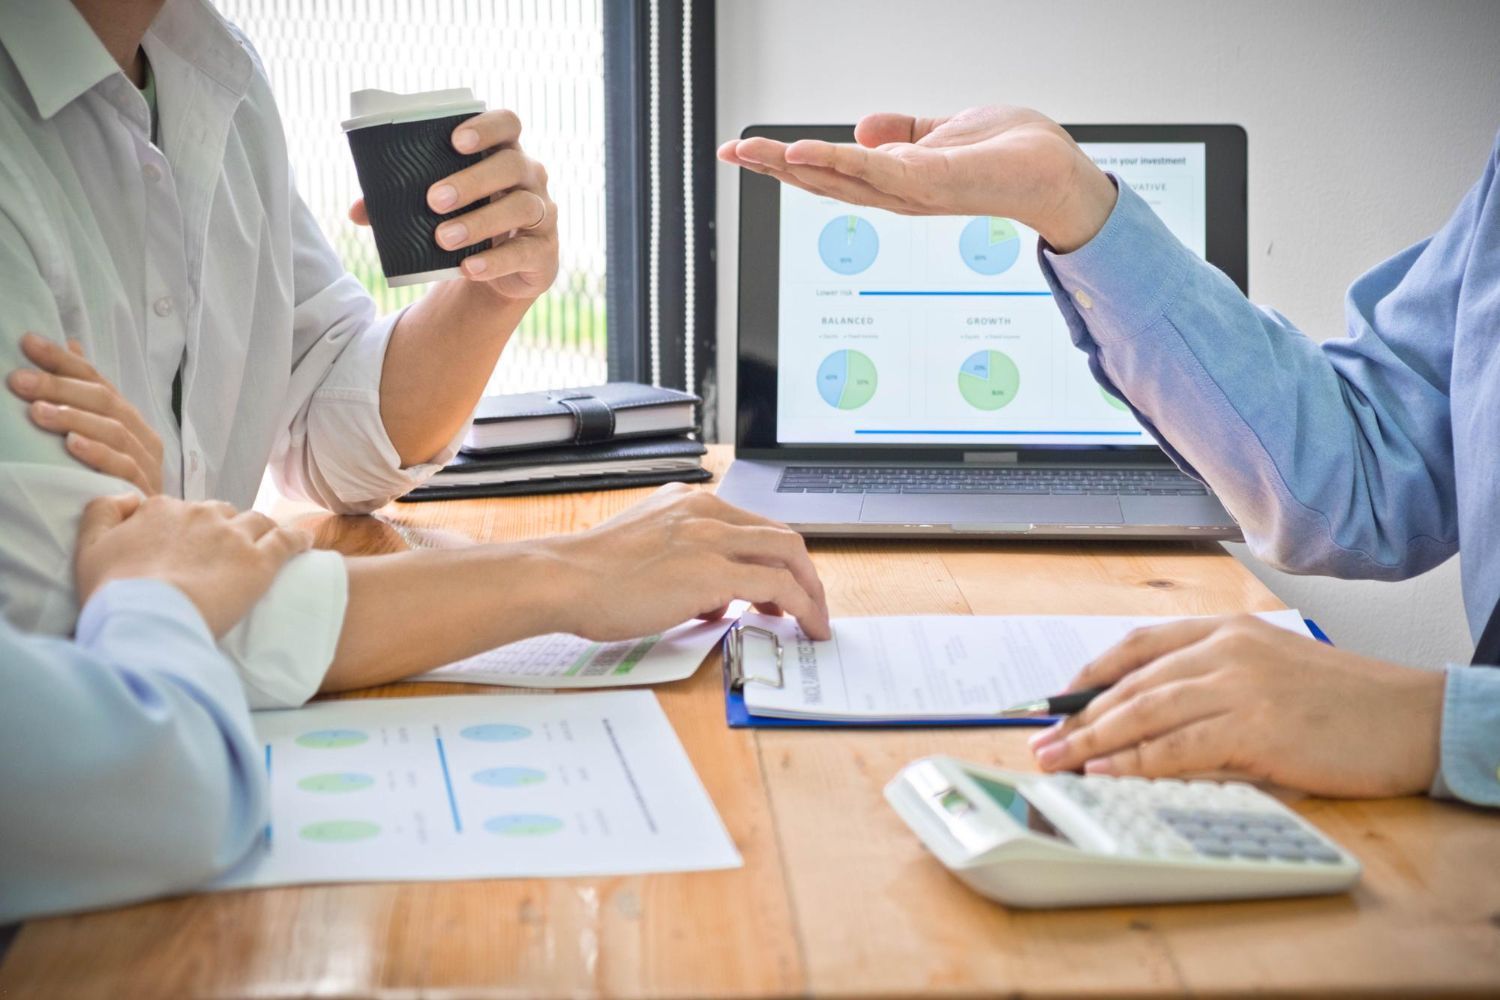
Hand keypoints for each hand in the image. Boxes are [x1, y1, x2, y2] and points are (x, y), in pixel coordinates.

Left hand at [7, 333, 163, 493]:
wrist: (142, 530)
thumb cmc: (110, 482)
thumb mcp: (96, 434)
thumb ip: (86, 394)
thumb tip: (72, 344)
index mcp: (130, 419)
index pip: (97, 381)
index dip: (64, 361)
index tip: (28, 343)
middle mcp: (142, 436)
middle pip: (106, 402)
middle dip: (60, 387)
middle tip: (18, 380)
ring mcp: (147, 463)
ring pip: (114, 431)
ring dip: (74, 418)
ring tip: (37, 412)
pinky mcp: (144, 490)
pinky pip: (123, 467)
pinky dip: (98, 454)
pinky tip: (72, 445)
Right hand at [74, 494, 311, 637]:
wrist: (146, 618)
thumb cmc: (114, 591)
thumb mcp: (89, 547)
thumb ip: (103, 512)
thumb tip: (127, 498)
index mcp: (161, 508)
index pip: (182, 510)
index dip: (187, 527)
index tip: (188, 547)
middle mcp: (200, 514)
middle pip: (221, 513)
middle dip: (224, 529)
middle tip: (223, 555)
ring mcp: (233, 536)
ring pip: (256, 522)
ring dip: (261, 531)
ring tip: (267, 545)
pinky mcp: (260, 562)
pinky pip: (288, 540)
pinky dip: (298, 539)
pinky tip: (307, 543)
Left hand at [349, 109, 558, 299]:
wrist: (498, 272)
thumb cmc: (467, 221)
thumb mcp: (439, 207)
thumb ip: (401, 202)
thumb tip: (356, 211)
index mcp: (504, 152)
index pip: (508, 123)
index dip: (486, 127)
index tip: (455, 141)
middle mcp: (531, 177)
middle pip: (512, 165)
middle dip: (472, 180)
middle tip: (432, 200)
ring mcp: (543, 214)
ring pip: (522, 208)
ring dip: (479, 222)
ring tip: (442, 238)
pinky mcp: (544, 253)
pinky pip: (523, 253)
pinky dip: (494, 261)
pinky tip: (467, 267)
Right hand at [540, 484, 830, 641]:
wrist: (564, 580)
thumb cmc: (591, 577)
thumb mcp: (648, 554)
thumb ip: (688, 566)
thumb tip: (719, 598)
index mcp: (689, 504)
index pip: (754, 526)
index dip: (778, 558)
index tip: (785, 587)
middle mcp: (706, 512)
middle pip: (781, 536)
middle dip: (805, 573)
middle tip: (812, 604)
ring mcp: (711, 537)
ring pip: (788, 554)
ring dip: (810, 591)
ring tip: (815, 621)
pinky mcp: (714, 570)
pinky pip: (777, 585)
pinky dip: (802, 606)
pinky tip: (806, 627)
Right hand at [718, 106, 1118, 252]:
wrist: (1058, 172)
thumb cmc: (1013, 154)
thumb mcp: (946, 132)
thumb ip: (904, 132)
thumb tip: (864, 126)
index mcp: (897, 179)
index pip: (831, 172)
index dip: (787, 162)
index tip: (747, 149)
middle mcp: (897, 192)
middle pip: (822, 180)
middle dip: (772, 167)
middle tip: (729, 152)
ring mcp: (910, 191)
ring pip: (837, 179)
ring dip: (789, 166)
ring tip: (749, 151)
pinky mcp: (929, 181)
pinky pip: (873, 170)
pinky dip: (836, 161)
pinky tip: (801, 152)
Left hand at [1028, 615, 1445, 797]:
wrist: (1414, 717)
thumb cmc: (1346, 702)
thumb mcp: (1270, 671)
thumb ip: (1213, 683)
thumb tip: (1149, 718)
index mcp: (1228, 630)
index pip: (1138, 644)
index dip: (1089, 674)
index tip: (1055, 700)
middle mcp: (1227, 650)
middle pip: (1131, 682)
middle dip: (1078, 715)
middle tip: (1041, 740)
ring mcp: (1240, 686)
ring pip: (1144, 712)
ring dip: (1093, 741)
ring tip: (1059, 762)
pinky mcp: (1256, 727)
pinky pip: (1178, 747)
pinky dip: (1136, 762)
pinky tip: (1108, 772)